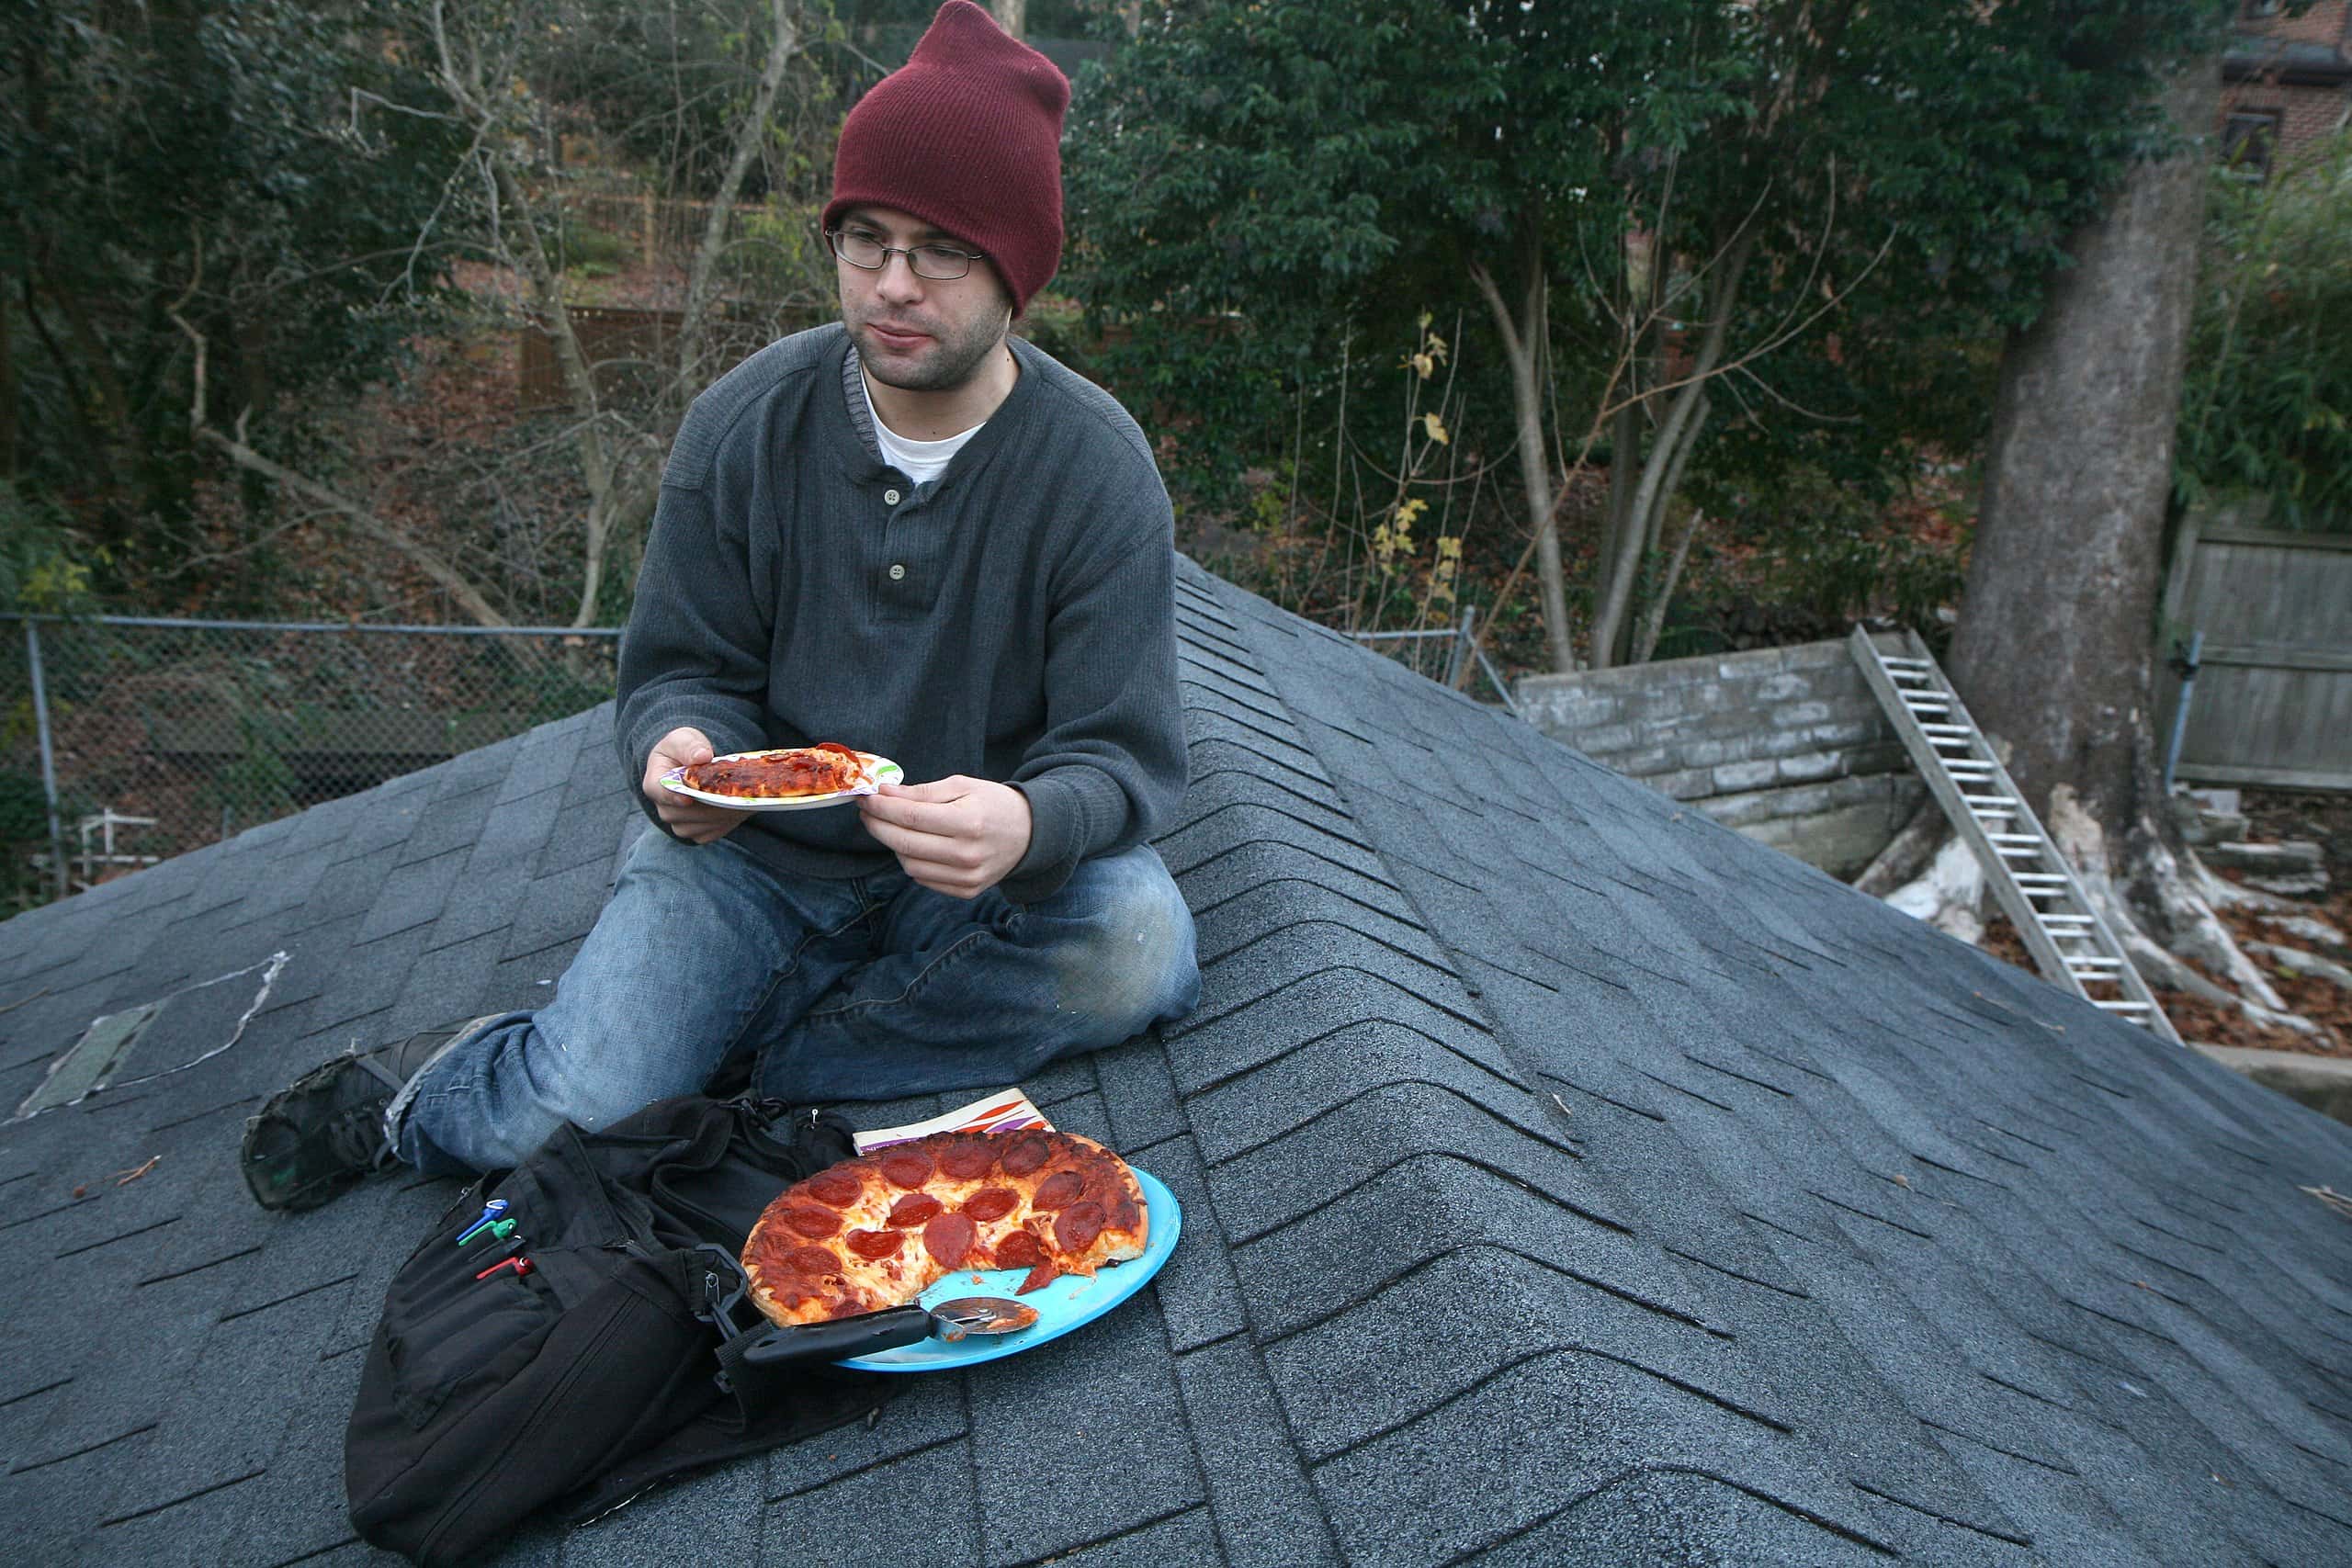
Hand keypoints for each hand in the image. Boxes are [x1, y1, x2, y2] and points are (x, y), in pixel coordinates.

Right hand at [643, 726, 751, 844]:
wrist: (694, 764)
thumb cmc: (685, 750)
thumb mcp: (684, 739)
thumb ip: (690, 746)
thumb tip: (702, 756)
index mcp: (654, 782)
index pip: (660, 793)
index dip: (674, 797)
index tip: (689, 798)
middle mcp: (664, 807)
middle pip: (682, 814)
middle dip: (707, 806)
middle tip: (731, 796)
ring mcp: (679, 823)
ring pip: (697, 827)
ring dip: (719, 816)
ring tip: (739, 800)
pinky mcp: (697, 832)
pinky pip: (710, 833)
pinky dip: (725, 823)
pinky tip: (738, 808)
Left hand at [858, 776, 1032, 898]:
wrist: (1030, 834)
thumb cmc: (994, 804)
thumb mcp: (963, 785)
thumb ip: (923, 792)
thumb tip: (884, 794)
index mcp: (969, 822)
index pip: (911, 817)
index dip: (882, 807)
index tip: (866, 798)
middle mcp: (967, 854)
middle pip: (905, 843)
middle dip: (878, 826)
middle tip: (868, 811)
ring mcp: (967, 877)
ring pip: (909, 865)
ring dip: (893, 845)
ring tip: (892, 826)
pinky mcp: (966, 891)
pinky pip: (923, 879)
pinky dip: (911, 861)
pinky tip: (913, 844)